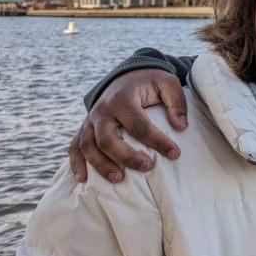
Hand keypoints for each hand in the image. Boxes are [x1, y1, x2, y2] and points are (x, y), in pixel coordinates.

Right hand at [69, 70, 187, 183]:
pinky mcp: (84, 129)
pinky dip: (77, 164)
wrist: (126, 76)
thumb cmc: (149, 82)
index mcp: (122, 99)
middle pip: (107, 139)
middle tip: (147, 167)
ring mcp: (90, 120)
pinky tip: (85, 180)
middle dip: (126, 157)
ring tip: (119, 179)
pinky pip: (74, 147)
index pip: (139, 125)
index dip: (157, 141)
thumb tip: (181, 126)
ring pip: (88, 146)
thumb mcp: (167, 83)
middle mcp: (102, 110)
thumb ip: (176, 102)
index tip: (175, 153)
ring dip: (101, 165)